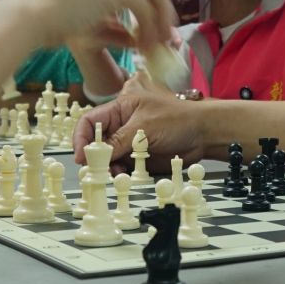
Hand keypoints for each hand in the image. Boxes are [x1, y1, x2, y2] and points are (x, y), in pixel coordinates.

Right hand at [3, 0, 175, 54]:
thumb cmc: (35, 15)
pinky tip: (145, 47)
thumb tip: (125, 26)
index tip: (151, 20)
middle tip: (165, 35)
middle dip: (160, 10)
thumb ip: (97, 2)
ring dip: (159, 21)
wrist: (23, 16)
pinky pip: (146, 9)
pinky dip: (151, 29)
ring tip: (157, 45)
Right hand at [73, 72, 202, 168]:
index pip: (90, 122)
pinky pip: (122, 167)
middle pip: (96, 142)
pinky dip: (120, 173)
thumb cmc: (177, 120)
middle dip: (94, 157)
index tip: (81, 156)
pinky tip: (126, 175)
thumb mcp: (144, 128)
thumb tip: (93, 153)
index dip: (81, 138)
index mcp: (120, 108)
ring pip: (108, 158)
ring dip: (108, 167)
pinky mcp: (138, 157)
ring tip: (116, 173)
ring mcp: (130, 142)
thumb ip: (118, 141)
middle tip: (97, 170)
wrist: (203, 134)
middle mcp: (122, 125)